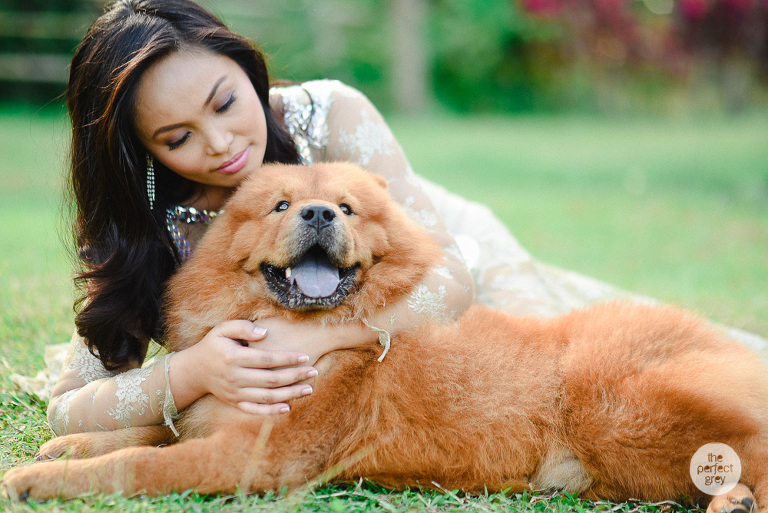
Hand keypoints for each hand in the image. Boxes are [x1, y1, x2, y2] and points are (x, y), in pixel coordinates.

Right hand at [169, 320, 317, 414]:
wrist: (194, 371)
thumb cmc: (213, 345)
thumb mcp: (222, 329)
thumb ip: (243, 327)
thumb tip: (264, 332)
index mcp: (233, 358)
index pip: (266, 359)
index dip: (287, 358)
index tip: (305, 356)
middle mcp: (234, 378)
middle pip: (270, 380)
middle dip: (295, 376)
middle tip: (314, 372)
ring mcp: (235, 393)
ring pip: (266, 397)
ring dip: (290, 394)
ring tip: (309, 389)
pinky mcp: (234, 403)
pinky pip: (255, 410)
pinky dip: (272, 411)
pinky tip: (289, 407)